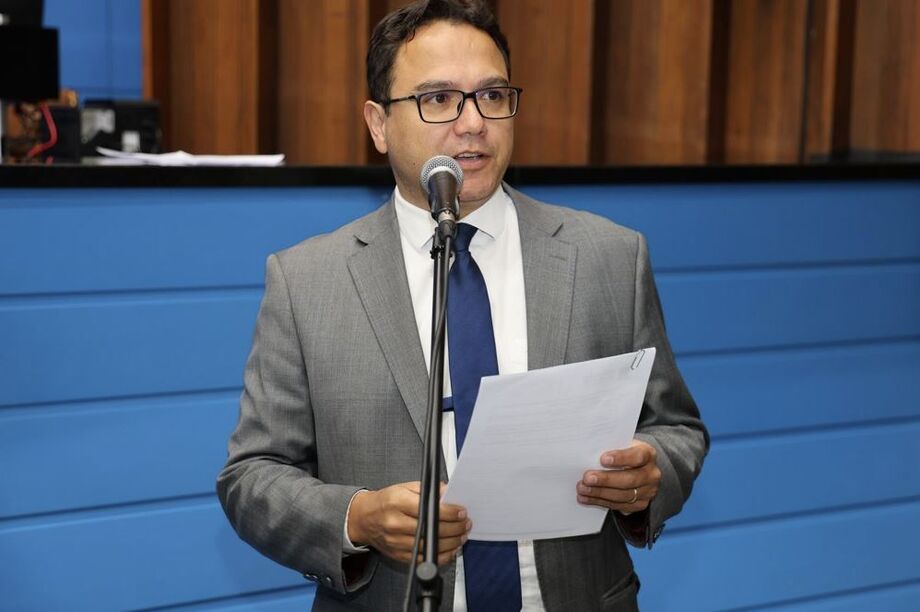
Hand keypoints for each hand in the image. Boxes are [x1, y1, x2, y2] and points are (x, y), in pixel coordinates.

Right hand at [347, 481, 470, 564]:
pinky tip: (451, 548)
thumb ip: (428, 490)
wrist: (364, 519)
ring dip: (452, 542)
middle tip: (466, 523)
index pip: (429, 509)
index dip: (450, 512)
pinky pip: (425, 559)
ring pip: (431, 546)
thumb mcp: (404, 487)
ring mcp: (396, 542)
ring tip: (462, 535)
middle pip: (432, 529)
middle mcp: (396, 524)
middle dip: (455, 527)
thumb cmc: (385, 502)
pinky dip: (441, 556)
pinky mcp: (398, 555)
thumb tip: (449, 492)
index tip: (461, 511)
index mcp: (397, 503)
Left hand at [577, 439, 660, 513]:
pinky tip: (586, 498)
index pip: (637, 456)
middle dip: (606, 480)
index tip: (602, 459)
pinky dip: (600, 502)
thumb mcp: (621, 444)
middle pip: (630, 479)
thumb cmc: (624, 452)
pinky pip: (620, 506)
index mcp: (648, 454)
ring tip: (582, 489)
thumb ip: (610, 447)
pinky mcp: (641, 504)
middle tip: (587, 478)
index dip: (620, 458)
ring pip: (624, 495)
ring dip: (600, 493)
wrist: (638, 466)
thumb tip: (588, 452)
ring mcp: (648, 491)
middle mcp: (652, 474)